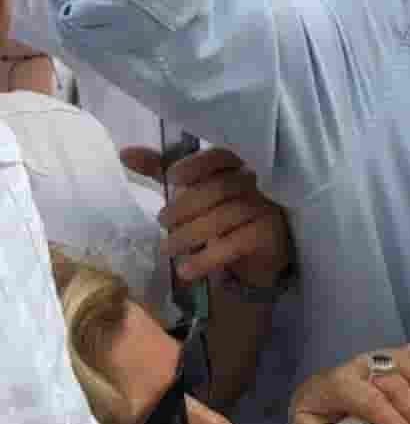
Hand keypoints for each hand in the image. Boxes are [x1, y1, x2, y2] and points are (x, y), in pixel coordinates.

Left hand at [120, 145, 290, 286]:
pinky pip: (236, 243)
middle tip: (161, 222)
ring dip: (190, 234)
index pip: (220, 156)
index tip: (173, 178)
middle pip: (219, 188)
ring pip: (225, 215)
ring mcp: (266, 206)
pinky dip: (207, 258)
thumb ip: (163, 171)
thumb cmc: (220, 215)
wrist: (255, 255)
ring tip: (167, 249)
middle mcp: (256, 182)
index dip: (196, 164)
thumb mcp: (190, 190)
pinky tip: (186, 270)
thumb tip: (126, 153)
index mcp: (236, 166)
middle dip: (185, 206)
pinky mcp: (270, 234)